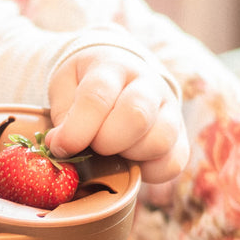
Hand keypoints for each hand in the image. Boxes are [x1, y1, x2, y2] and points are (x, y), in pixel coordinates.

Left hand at [44, 46, 189, 182]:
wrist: (117, 74)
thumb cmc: (84, 84)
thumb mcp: (64, 88)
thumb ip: (61, 116)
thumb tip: (60, 146)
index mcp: (112, 66)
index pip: (97, 96)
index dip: (77, 129)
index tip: (60, 146)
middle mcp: (147, 84)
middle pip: (136, 116)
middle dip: (106, 142)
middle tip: (92, 146)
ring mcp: (169, 108)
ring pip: (160, 140)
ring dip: (129, 156)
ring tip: (111, 153)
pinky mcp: (180, 134)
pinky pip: (174, 162)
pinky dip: (149, 172)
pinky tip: (130, 164)